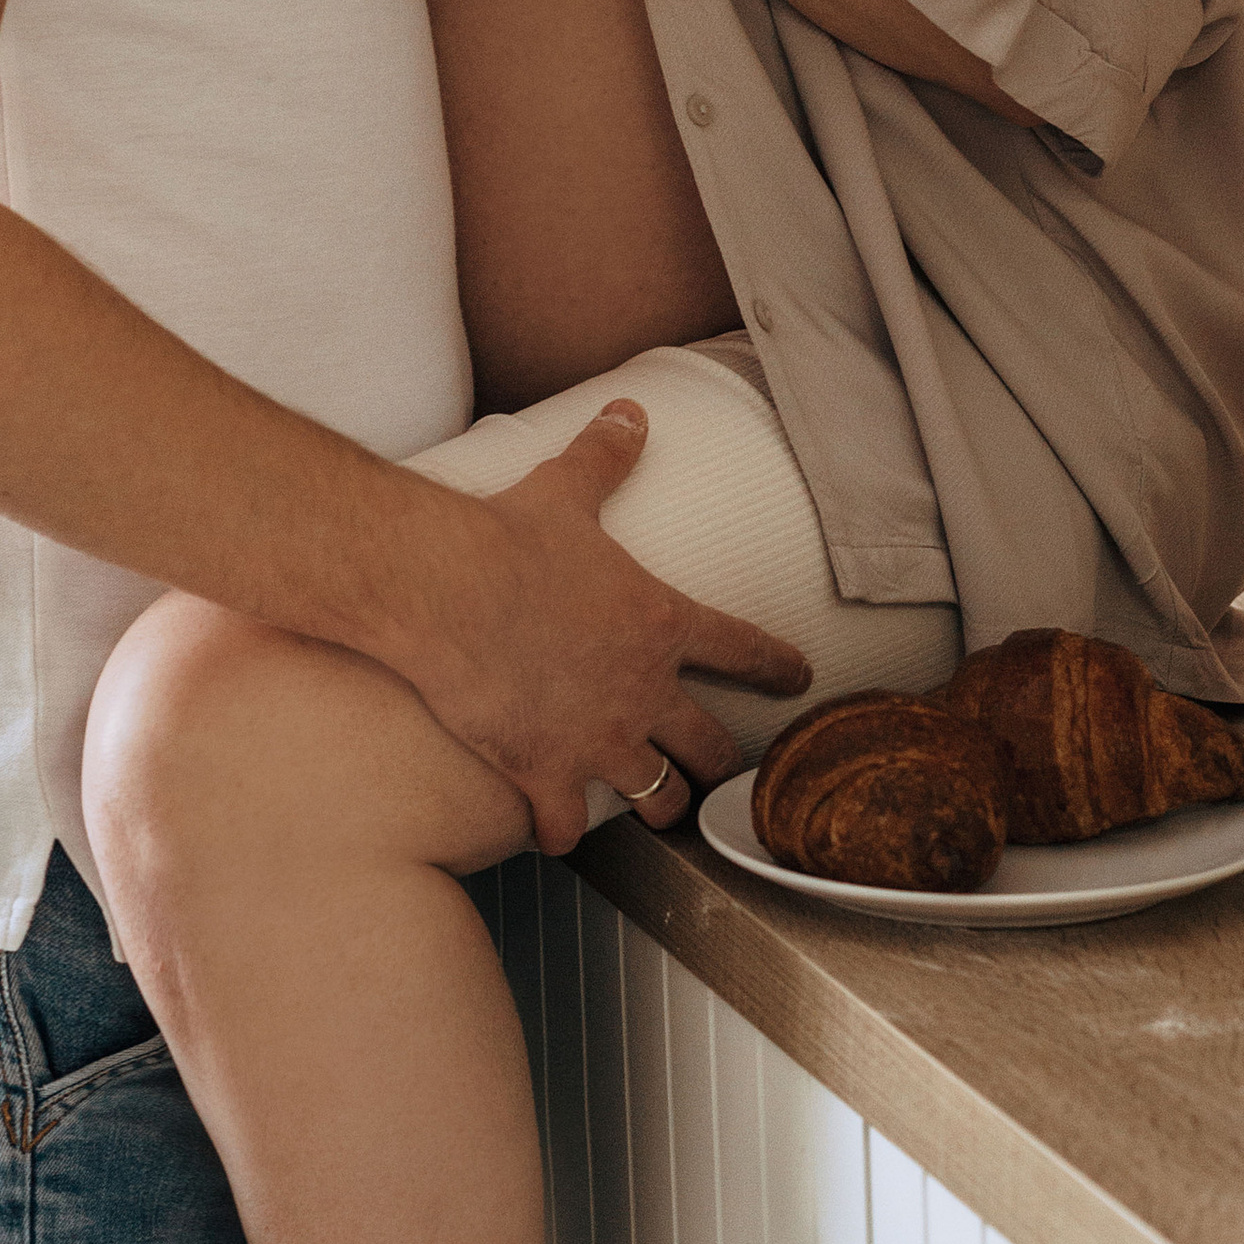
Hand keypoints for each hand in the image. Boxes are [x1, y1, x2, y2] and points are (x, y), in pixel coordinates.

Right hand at [413, 400, 809, 854]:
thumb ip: (605, 456)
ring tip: (661, 810)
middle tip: (720, 768)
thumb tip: (629, 411)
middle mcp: (642, 691)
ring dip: (661, 806)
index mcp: (662, 624)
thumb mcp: (566, 489)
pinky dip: (563, 833)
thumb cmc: (507, 538)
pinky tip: (556, 830)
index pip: (745, 649)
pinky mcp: (542, 772)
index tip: (800, 679)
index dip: (778, 666)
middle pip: (710, 747)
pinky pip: (567, 828)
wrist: (442, 590)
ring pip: (656, 798)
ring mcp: (596, 739)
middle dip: (720, 762)